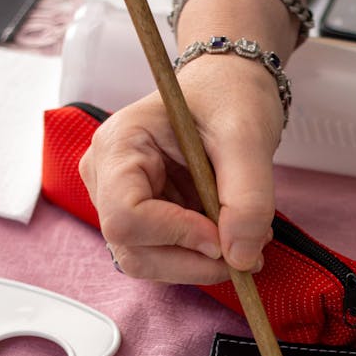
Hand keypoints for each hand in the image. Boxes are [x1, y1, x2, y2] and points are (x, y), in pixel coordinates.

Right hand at [79, 53, 282, 283]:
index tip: (223, 238)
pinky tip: (230, 236)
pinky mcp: (143, 221)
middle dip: (193, 262)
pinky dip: (201, 260)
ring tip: (245, 240)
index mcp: (118, 146)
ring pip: (148, 263)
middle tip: (246, 253)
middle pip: (133, 251)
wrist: (229, 91)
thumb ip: (248, 198)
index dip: (177, 236)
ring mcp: (120, 202)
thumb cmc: (230, 98)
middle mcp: (107, 178)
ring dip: (200, 265)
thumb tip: (240, 258)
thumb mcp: (248, 138)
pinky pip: (164, 259)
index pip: (126, 217)